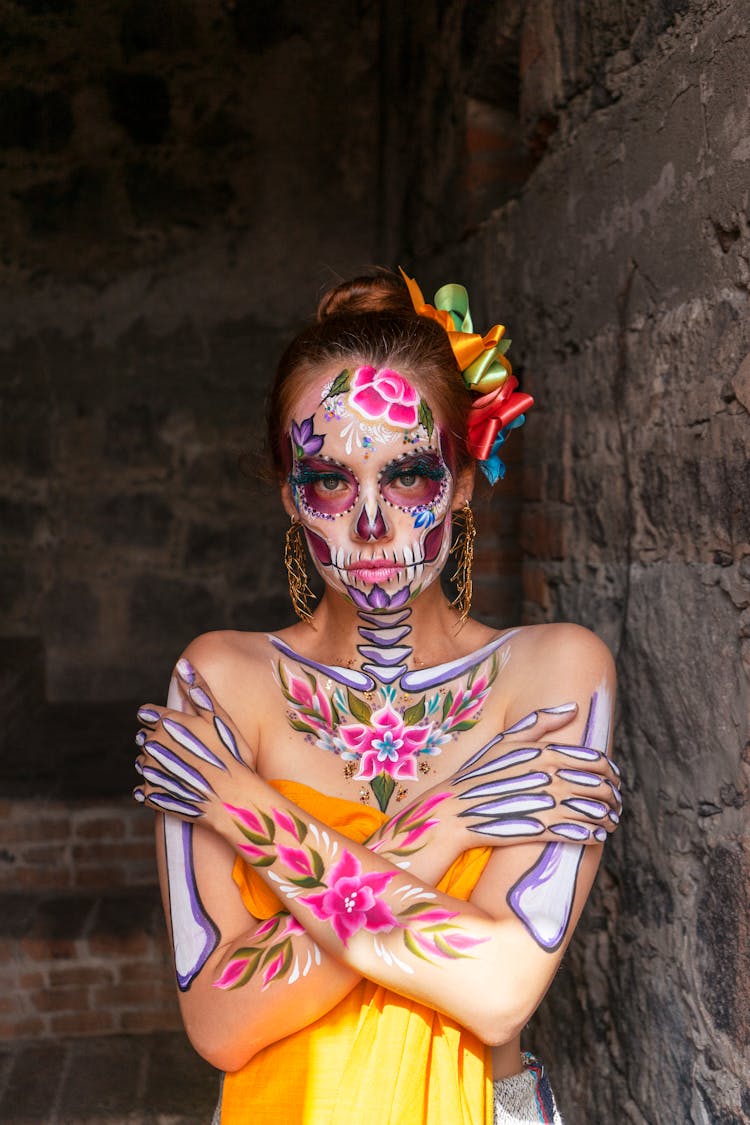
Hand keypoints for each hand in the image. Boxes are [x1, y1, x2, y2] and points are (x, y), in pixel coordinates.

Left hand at [133, 658, 254, 825]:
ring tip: (185, 771)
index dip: (163, 721)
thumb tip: (182, 664)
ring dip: (159, 765)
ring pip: (146, 762)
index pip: (149, 715)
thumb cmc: (231, 756)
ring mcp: (150, 771)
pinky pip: (145, 789)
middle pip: (147, 739)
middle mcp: (153, 745)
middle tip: (188, 754)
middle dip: (163, 744)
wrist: (234, 799)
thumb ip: (198, 691)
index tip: (179, 731)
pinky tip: (177, 787)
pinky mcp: (150, 795)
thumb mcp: (218, 718)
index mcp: (167, 723)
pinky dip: (157, 788)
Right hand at [414, 703, 620, 850]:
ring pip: (592, 811)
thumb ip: (540, 722)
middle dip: (613, 796)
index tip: (614, 777)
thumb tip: (574, 707)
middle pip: (598, 786)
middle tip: (617, 802)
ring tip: (611, 822)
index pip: (593, 760)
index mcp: (544, 753)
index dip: (610, 770)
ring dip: (607, 818)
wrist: (454, 809)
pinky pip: (577, 833)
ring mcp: (545, 803)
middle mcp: (548, 776)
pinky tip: (597, 836)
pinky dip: (591, 835)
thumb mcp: (506, 740)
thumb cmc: (480, 773)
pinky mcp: (539, 828)